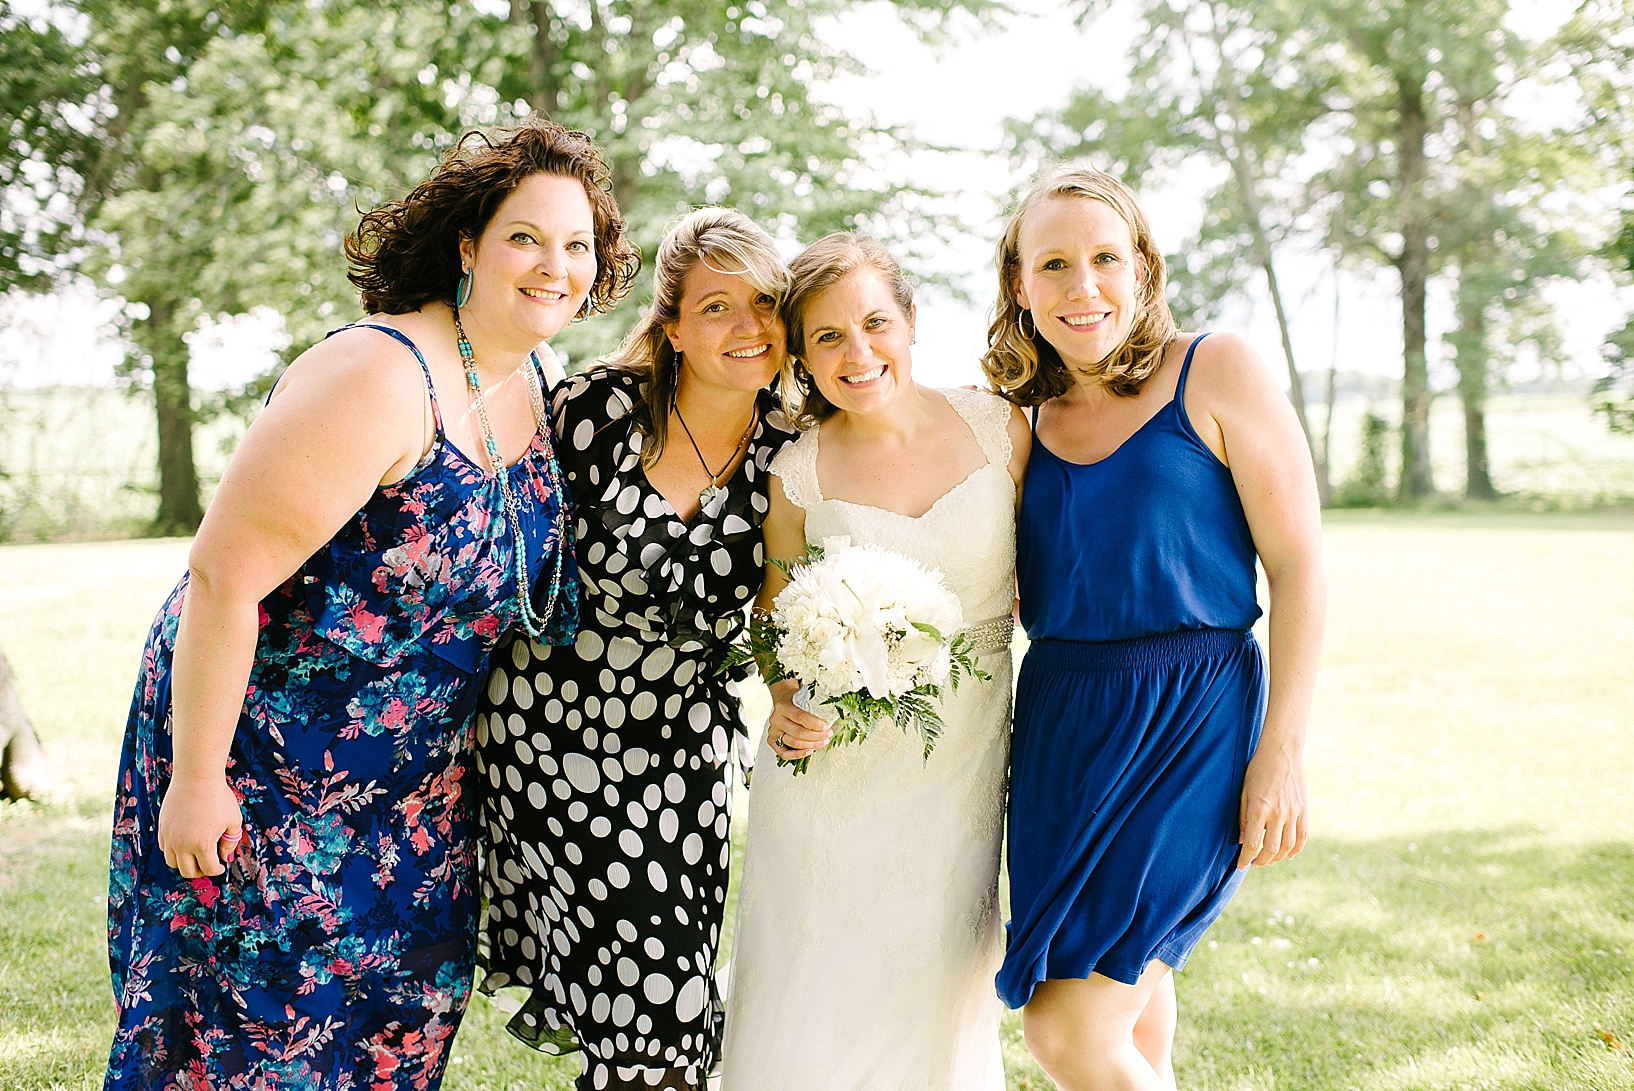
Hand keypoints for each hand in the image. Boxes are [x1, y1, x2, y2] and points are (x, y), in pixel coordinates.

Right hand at [158, 772, 243, 878]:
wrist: (196, 777)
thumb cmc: (218, 797)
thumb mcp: (234, 820)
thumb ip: (231, 841)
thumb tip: (225, 856)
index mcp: (202, 845)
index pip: (209, 869)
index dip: (218, 870)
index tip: (221, 866)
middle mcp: (182, 845)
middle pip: (188, 872)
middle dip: (201, 871)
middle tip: (208, 864)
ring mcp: (170, 837)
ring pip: (172, 863)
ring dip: (185, 863)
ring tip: (195, 856)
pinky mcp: (162, 828)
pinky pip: (164, 848)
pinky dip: (174, 851)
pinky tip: (184, 843)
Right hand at [766, 679, 830, 761]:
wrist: (783, 698)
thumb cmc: (795, 699)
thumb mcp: (804, 697)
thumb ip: (814, 705)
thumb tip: (834, 712)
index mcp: (783, 706)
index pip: (800, 717)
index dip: (815, 724)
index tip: (826, 727)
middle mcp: (776, 719)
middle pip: (798, 732)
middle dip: (816, 736)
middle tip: (828, 735)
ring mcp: (773, 731)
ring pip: (793, 743)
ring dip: (811, 745)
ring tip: (822, 742)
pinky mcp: (772, 740)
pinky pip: (784, 753)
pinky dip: (798, 754)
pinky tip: (810, 751)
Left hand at [1236, 747, 1306, 869]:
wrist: (1281, 753)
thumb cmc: (1257, 770)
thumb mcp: (1244, 792)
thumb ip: (1243, 818)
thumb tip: (1243, 841)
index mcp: (1259, 809)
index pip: (1252, 844)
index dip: (1246, 859)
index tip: (1241, 866)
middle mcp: (1278, 814)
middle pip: (1271, 849)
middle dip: (1261, 861)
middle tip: (1254, 863)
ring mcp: (1293, 813)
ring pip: (1288, 846)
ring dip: (1278, 858)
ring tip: (1268, 860)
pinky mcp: (1304, 810)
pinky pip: (1302, 836)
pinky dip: (1296, 849)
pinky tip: (1289, 854)